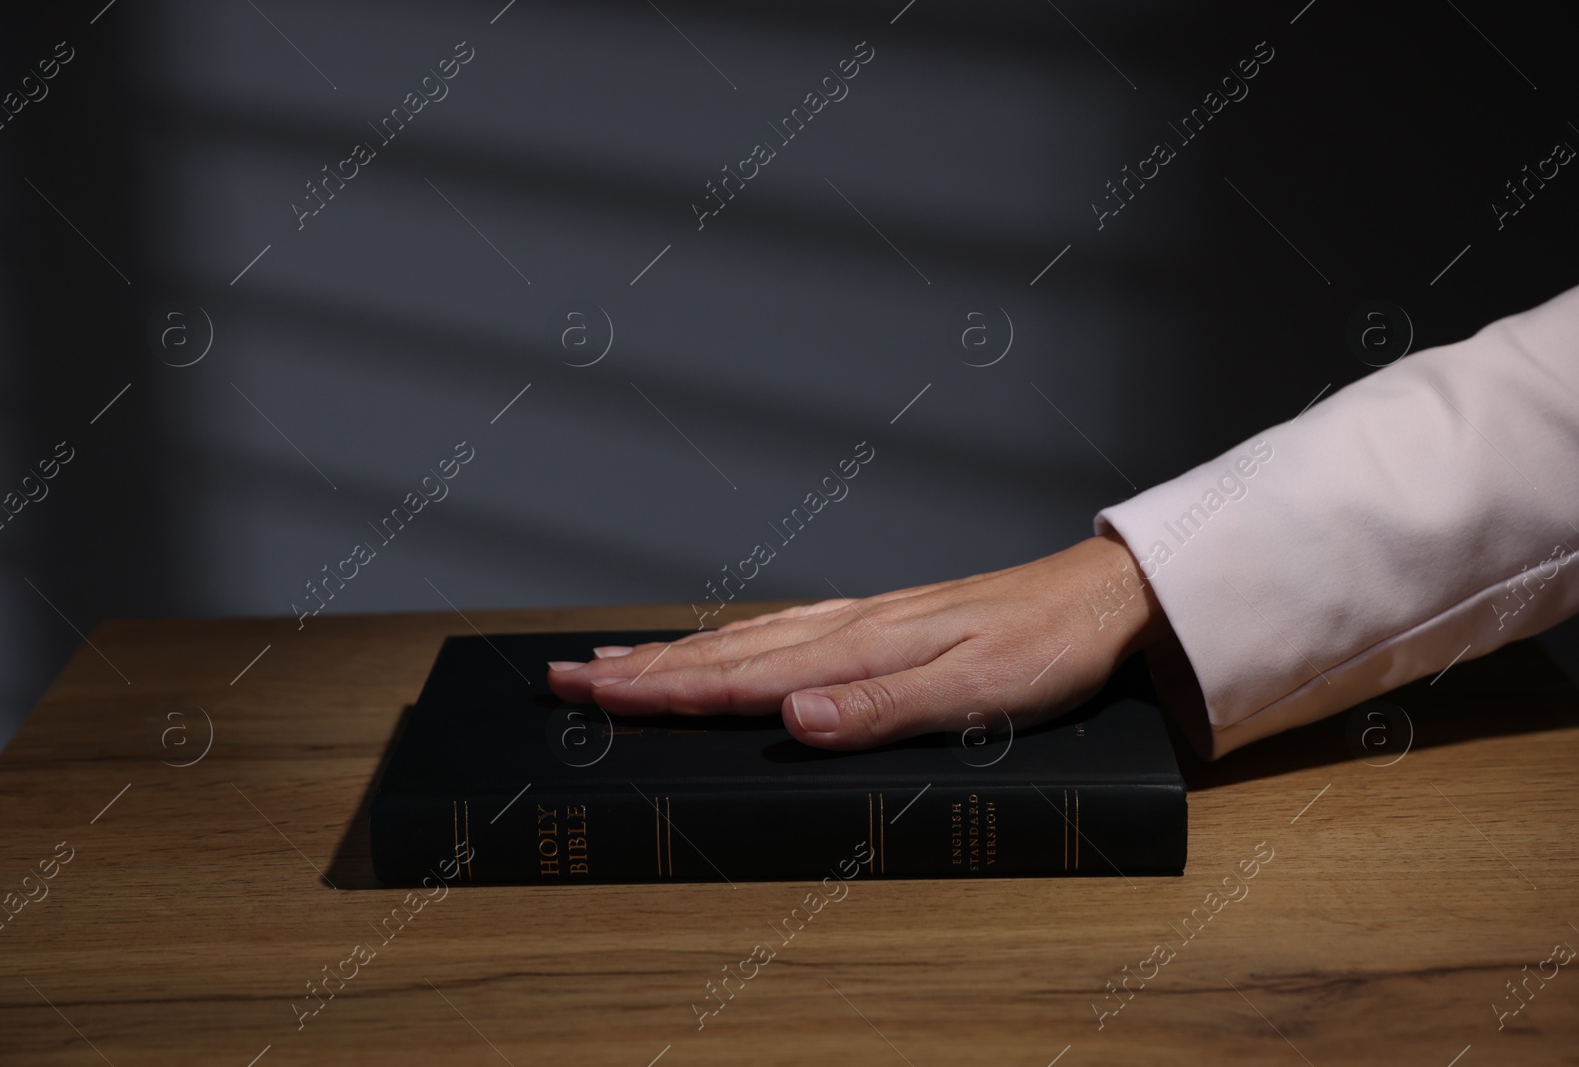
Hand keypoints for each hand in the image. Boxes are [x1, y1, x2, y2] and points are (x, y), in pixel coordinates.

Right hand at [545, 535, 1168, 749]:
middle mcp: (846, 628)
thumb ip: (879, 709)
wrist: (1095, 599)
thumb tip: (793, 721)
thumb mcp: (972, 692)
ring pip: (745, 638)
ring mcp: (860, 621)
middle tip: (564, 678)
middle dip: (640, 671)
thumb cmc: (1041, 650)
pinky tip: (719, 645)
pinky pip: (783, 631)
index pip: (740, 677)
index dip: (662, 690)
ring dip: (674, 654)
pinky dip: (731, 641)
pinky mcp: (879, 622)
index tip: (592, 696)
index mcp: (858, 648)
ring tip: (613, 662)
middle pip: (722, 652)